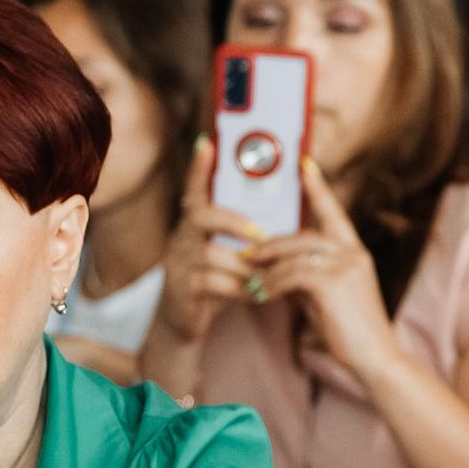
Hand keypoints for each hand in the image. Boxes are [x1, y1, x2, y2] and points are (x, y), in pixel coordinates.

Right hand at [153, 137, 267, 343]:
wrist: (185, 324)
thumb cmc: (218, 285)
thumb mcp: (230, 257)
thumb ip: (249, 241)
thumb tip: (291, 220)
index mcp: (196, 227)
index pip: (195, 191)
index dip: (199, 169)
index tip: (207, 143)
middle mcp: (182, 239)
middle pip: (201, 216)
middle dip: (234, 222)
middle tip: (261, 235)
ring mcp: (177, 264)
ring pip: (212, 255)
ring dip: (247, 267)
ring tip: (269, 278)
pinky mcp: (181, 290)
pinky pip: (212, 284)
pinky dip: (239, 290)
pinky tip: (256, 296)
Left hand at [244, 159, 399, 378]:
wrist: (376, 359)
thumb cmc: (352, 334)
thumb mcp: (330, 298)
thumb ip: (310, 277)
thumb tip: (279, 269)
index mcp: (355, 253)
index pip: (334, 213)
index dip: (318, 189)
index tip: (304, 164)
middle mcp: (353, 253)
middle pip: (303, 235)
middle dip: (271, 244)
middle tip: (247, 255)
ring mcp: (346, 266)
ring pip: (294, 254)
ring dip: (268, 269)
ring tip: (252, 284)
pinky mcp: (333, 283)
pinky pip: (292, 275)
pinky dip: (272, 286)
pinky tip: (262, 298)